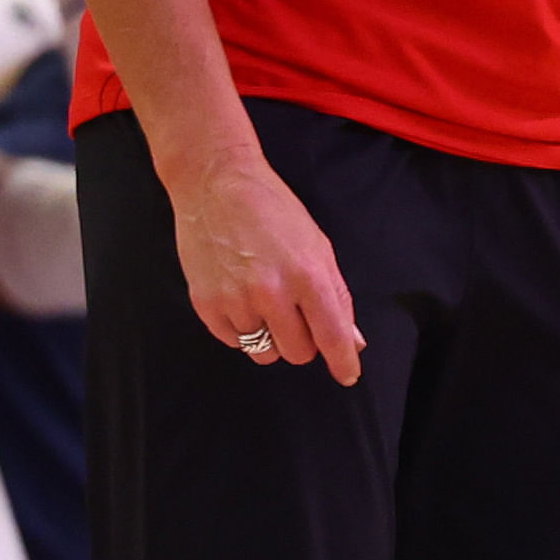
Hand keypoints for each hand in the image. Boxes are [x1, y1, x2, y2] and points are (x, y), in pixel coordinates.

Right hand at [173, 151, 363, 382]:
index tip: (348, 374)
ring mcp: (235, 301)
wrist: (216, 185)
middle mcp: (272, 293)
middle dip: (303, 342)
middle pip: (298, 353)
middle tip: (296, 314)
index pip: (332, 337)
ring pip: (264, 352)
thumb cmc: (273, 211)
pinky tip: (241, 298)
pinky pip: (234, 342)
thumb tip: (353, 341)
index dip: (344, 362)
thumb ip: (337, 297)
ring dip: (270, 337)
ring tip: (264, 301)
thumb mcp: (318, 247)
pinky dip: (242, 329)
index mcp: (308, 276)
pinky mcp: (206, 304)